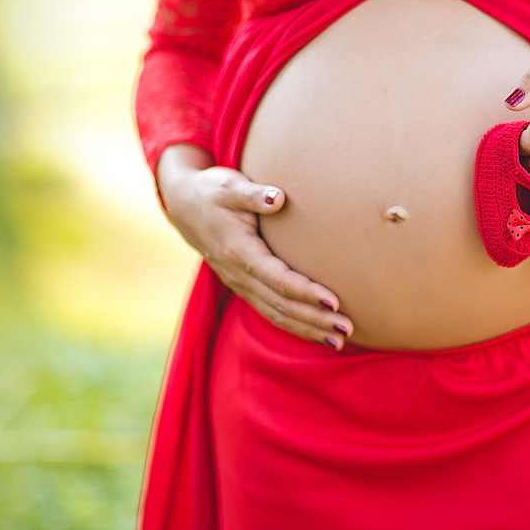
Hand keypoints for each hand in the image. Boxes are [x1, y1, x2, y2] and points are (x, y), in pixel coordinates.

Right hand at [156, 143, 352, 348]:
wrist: (184, 207)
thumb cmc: (212, 193)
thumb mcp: (230, 187)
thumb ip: (254, 194)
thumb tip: (278, 198)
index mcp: (239, 252)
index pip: (277, 279)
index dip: (305, 292)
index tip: (333, 301)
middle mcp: (239, 275)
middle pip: (280, 304)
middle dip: (314, 319)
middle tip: (346, 329)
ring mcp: (240, 285)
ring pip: (276, 314)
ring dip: (308, 329)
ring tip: (339, 342)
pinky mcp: (245, 287)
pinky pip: (271, 313)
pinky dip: (295, 327)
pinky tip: (319, 335)